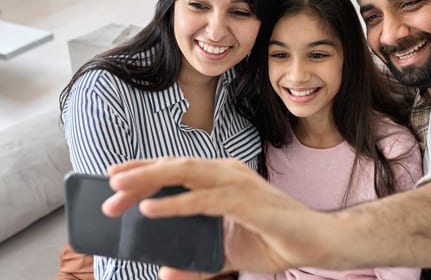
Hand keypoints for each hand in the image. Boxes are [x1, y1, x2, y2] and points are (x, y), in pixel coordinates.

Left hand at [102, 158, 334, 276]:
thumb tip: (165, 272)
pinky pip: (204, 200)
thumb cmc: (276, 237)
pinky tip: (151, 209)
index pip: (176, 168)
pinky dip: (175, 204)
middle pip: (174, 166)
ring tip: (119, 191)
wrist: (317, 241)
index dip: (144, 171)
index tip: (114, 179)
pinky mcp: (247, 200)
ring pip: (185, 173)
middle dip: (138, 175)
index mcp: (222, 178)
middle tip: (108, 190)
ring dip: (149, 181)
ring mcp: (238, 183)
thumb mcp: (227, 251)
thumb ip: (197, 261)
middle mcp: (227, 173)